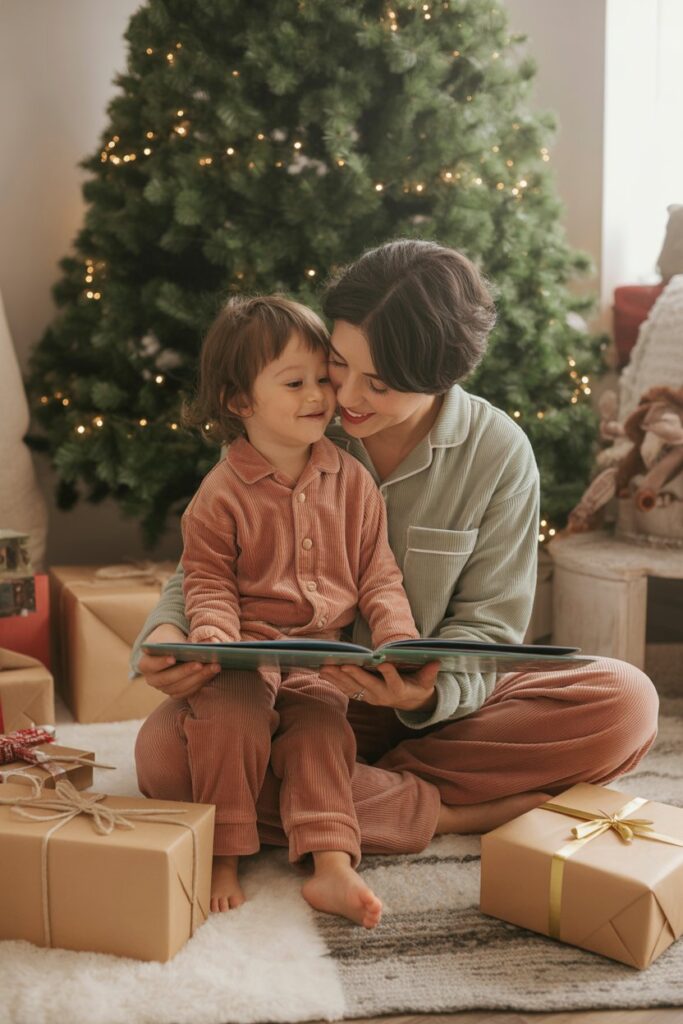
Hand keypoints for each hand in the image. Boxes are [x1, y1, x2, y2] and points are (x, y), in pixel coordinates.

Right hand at [137, 623, 219, 698]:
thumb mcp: (173, 637)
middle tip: (201, 663)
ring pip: (180, 687)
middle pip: (168, 678)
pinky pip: (188, 691)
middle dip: (186, 671)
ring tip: (214, 666)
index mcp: (145, 663)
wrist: (170, 648)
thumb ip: (184, 642)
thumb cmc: (170, 640)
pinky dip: (201, 682)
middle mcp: (152, 679)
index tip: (173, 657)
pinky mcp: (176, 693)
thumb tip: (207, 644)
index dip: (161, 662)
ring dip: (199, 677)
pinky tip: (213, 672)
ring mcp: (164, 688)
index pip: (151, 665)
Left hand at [319, 660, 439, 712]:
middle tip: (343, 665)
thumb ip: (430, 672)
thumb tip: (436, 661)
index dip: (389, 673)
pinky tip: (323, 672)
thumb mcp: (427, 680)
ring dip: (339, 678)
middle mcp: (383, 695)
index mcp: (400, 690)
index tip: (382, 662)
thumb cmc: (419, 685)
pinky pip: (347, 689)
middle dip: (355, 675)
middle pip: (368, 685)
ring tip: (326, 666)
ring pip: (353, 687)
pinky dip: (335, 681)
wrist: (410, 702)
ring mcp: (371, 697)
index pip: (394, 681)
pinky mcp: (363, 696)